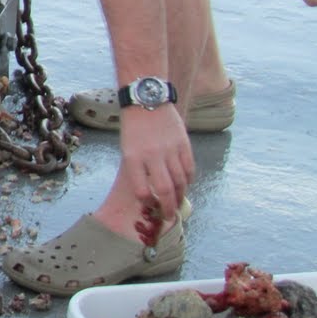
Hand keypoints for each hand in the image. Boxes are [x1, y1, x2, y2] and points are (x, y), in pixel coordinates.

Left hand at [116, 105, 193, 221]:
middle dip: (167, 207)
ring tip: (177, 203)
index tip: (150, 206)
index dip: (147, 202)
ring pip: (180, 182)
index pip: (141, 189)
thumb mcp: (127, 147)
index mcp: (133, 157)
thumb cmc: (133, 127)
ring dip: (180, 196)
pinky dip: (188, 180)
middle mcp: (152, 156)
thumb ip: (138, 168)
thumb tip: (149, 190)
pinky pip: (189, 168)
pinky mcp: (183, 144)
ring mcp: (170, 150)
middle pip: (165, 190)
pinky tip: (185, 185)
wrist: (146, 100)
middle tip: (168, 216)